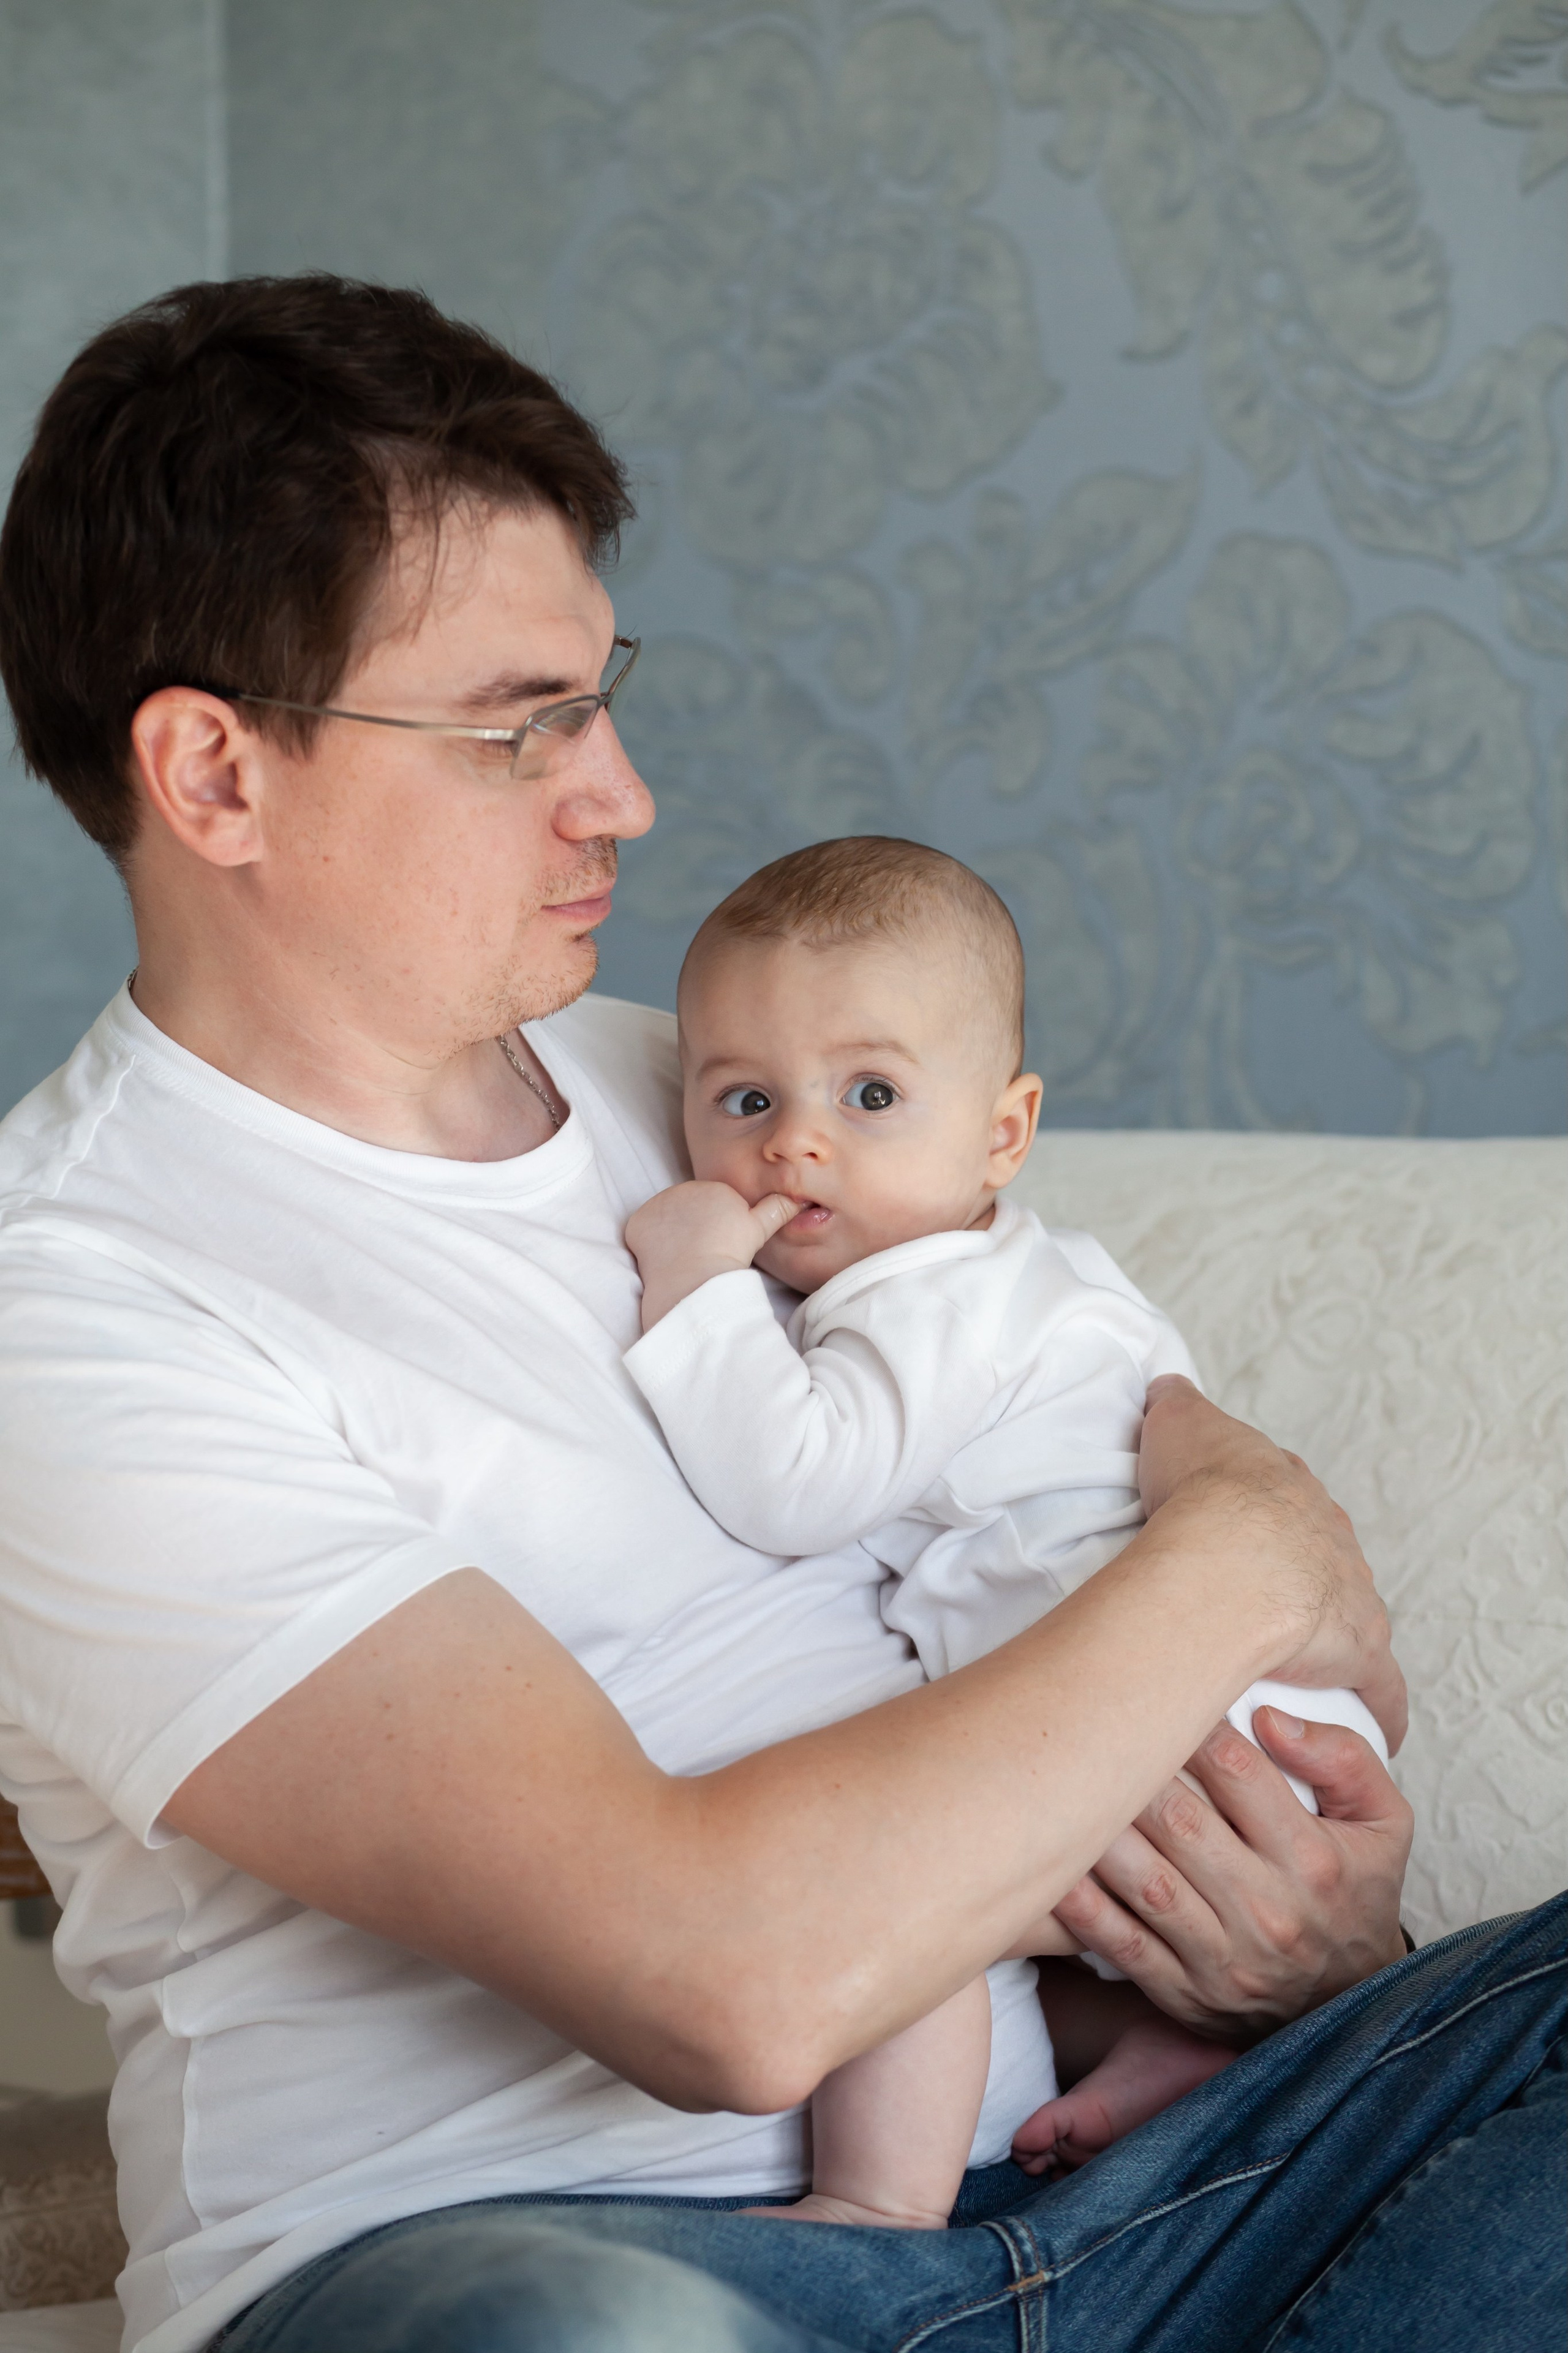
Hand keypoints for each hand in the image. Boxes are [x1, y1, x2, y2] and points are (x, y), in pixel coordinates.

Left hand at [626, 1181, 798, 1330]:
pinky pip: (642, 1232)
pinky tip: (662, 1260)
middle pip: (687, 1210)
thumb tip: (797, 1198)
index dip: (716, 1228)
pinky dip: (648, 1245)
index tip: (719, 1245)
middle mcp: (683, 1188)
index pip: (712, 1204)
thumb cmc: (730, 1255)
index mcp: (714, 1188)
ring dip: (671, 1236)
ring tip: (684, 1259)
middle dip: (691, 1229)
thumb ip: (776, 1209)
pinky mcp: (638, 1223)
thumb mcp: (759, 1230)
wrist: (696, 1276)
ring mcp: (657, 1204)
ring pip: (665, 1221)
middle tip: (701, 1253)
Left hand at [1053, 1707, 1413, 2042]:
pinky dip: (1081, 1906)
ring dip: (1102, 1830)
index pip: (1239, 1772)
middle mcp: (1268, 1911)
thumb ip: (1345, 1759)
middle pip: (1181, 1822)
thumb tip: (1272, 1715)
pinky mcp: (1184, 1993)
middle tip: (1097, 1718)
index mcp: (1314, 1860)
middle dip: (1134, 1767)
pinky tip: (1054, 1863)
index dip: (1192, 1722)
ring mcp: (1222, 1959)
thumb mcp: (1385, 1824)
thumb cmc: (1356, 1893)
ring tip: (1066, 1776)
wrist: (1352, 2006)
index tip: (1160, 1688)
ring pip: (1146, 1882)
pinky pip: (1122, 1944)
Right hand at [1139, 1376, 1407, 1753]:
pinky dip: (1377, 1706)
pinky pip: (1378, 1685)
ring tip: (1292, 1660)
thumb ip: (1175, 1403)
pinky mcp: (1360, 1650)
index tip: (1241, 1531)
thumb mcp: (1177, 1423)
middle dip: (1298, 1573)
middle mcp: (1330, 1535)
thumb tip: (1170, 1387)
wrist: (1230, 1553)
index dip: (1262, 1514)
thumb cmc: (1199, 1491)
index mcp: (1289, 1486)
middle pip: (1321, 1553)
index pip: (1285, 1497)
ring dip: (1327, 1634)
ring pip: (1348, 1612)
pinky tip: (1368, 1724)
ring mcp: (1350, 1592)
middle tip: (1257, 1601)